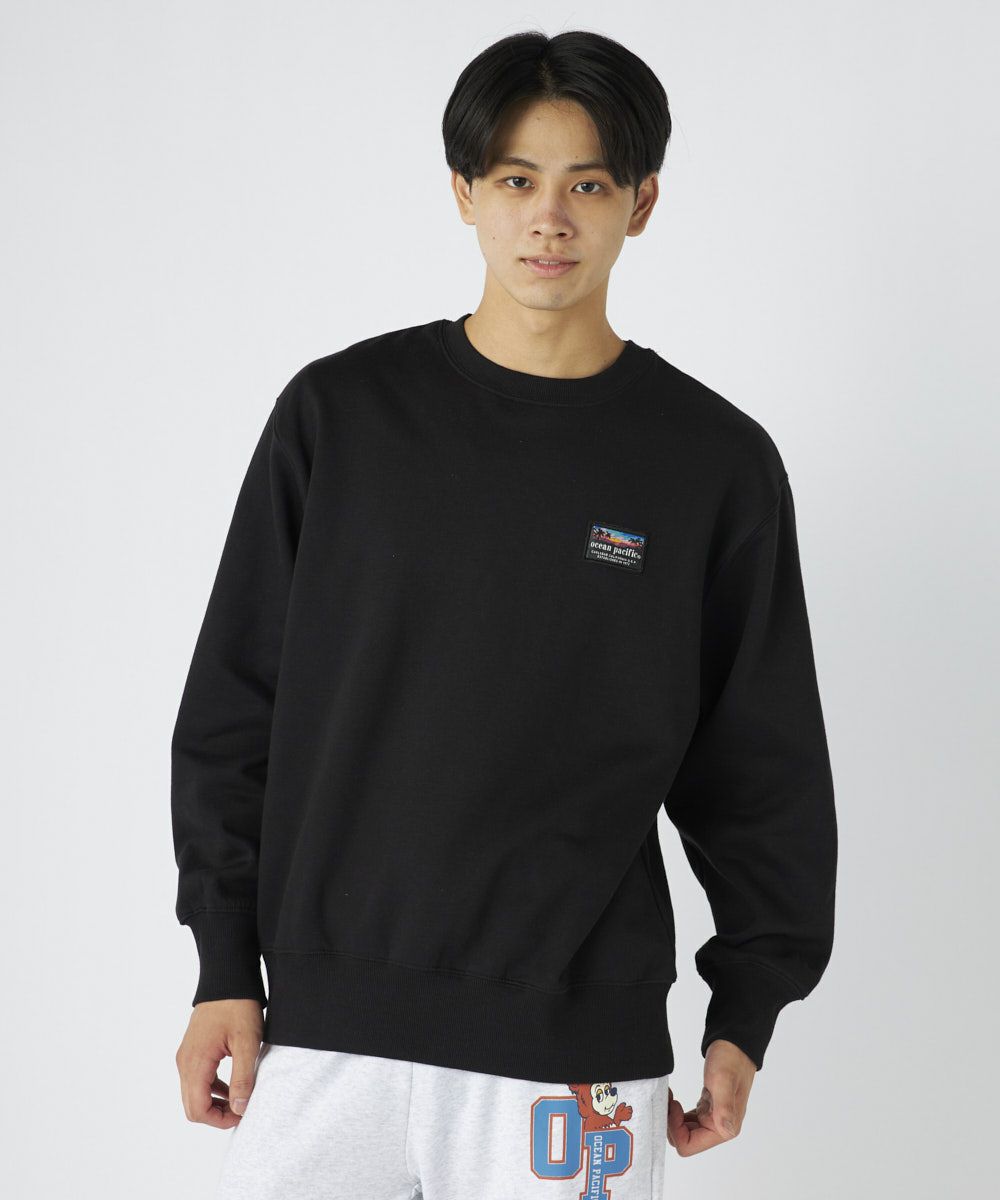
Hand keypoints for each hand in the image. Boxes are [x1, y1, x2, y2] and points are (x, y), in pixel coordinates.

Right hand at [175, 999, 263, 1128]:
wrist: (227, 979)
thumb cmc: (238, 1007)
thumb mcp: (247, 1043)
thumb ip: (243, 1078)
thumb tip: (239, 1108)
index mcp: (195, 1063)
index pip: (197, 1109)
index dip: (219, 1120)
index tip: (242, 1113)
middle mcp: (185, 1062)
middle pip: (192, 1106)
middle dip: (216, 1114)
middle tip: (242, 1109)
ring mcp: (186, 1056)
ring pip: (194, 1094)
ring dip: (214, 1103)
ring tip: (240, 1099)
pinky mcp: (192, 1050)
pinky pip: (197, 1079)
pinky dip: (212, 1089)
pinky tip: (232, 1085)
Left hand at [666, 1039, 755, 1154]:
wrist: (734, 1044)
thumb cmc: (730, 1060)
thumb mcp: (723, 1080)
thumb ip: (724, 1107)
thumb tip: (726, 1131)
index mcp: (724, 1128)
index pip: (690, 1145)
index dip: (675, 1129)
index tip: (673, 1106)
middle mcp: (719, 1127)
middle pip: (685, 1140)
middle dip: (671, 1124)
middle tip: (668, 1101)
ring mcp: (712, 1118)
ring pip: (684, 1131)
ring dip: (673, 1119)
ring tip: (670, 1098)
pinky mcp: (707, 1109)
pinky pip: (687, 1120)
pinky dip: (677, 1113)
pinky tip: (674, 1099)